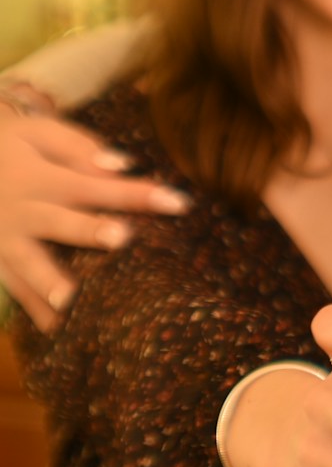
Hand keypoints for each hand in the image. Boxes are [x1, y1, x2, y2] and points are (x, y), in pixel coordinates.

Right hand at [0, 106, 188, 329]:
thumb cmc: (12, 147)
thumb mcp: (36, 134)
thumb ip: (77, 146)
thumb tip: (122, 165)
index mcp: (40, 177)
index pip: (96, 185)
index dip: (137, 193)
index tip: (180, 203)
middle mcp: (21, 212)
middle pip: (58, 222)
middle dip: (88, 231)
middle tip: (121, 238)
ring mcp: (2, 242)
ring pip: (27, 264)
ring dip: (49, 282)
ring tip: (70, 302)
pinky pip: (13, 288)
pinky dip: (32, 310)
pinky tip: (57, 332)